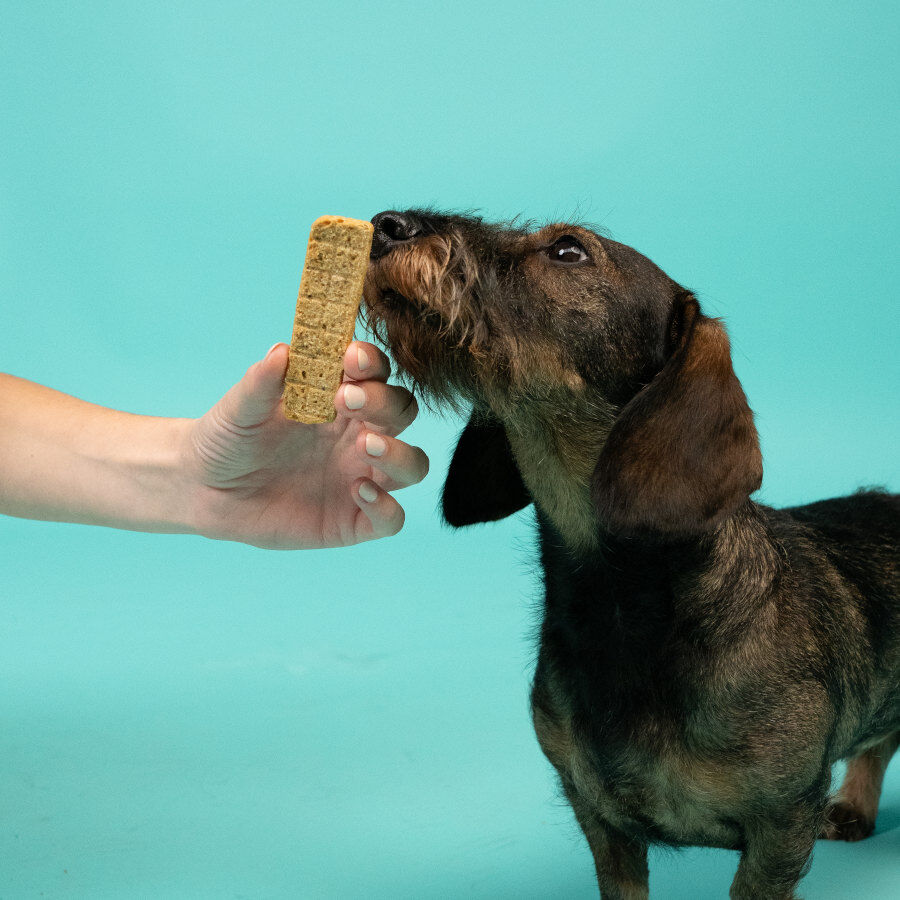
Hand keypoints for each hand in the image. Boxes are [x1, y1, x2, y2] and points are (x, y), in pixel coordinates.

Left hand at [185, 341, 428, 548]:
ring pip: (412, 465)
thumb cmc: (227, 439)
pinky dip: (386, 507)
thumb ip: (261, 381)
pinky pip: (391, 519)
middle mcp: (360, 435)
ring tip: (366, 447)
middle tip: (346, 400)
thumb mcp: (239, 409)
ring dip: (399, 454)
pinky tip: (357, 491)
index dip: (372, 363)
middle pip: (402, 413)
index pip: (376, 374)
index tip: (351, 358)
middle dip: (384, 403)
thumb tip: (283, 350)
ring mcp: (362, 478)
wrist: (203, 490)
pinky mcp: (353, 521)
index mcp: (340, 400)